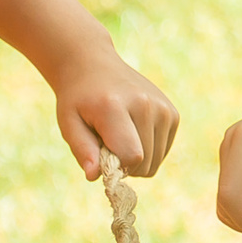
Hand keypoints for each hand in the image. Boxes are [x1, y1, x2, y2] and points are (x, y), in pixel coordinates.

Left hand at [51, 43, 179, 178]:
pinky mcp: (173, 112)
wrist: (94, 66)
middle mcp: (146, 104)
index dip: (116, 168)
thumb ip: (82, 150)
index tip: (100, 158)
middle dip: (124, 165)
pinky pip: (163, 151)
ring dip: (137, 159)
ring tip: (119, 136)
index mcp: (116, 106)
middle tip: (106, 145)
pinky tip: (133, 132)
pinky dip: (148, 150)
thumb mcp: (69, 124)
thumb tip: (94, 176)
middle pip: (145, 162)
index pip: (132, 156)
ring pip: (156, 160)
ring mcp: (163, 107)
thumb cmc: (78, 100)